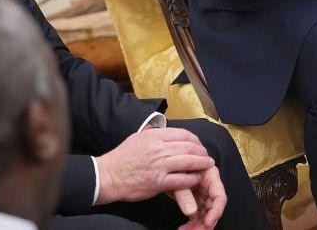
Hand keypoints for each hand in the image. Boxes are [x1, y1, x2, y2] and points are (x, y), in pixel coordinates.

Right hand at [95, 128, 213, 205]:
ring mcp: (159, 166)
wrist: (108, 176)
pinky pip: (181, 180)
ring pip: (188, 162)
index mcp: (154, 136)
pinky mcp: (158, 182)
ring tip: (207, 165)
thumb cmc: (122, 158)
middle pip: (188, 147)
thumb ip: (154, 135)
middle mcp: (158, 149)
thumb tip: (168, 133)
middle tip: (207, 155)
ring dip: (201, 164)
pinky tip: (197, 179)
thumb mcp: (138, 138)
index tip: (199, 144)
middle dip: (202, 151)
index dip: (195, 139)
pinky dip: (192, 179)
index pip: (182, 134)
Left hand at [171, 164, 226, 228]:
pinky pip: (198, 215)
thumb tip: (191, 212)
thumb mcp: (178, 177)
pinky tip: (184, 228)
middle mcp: (209, 186)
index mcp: (210, 176)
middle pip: (213, 209)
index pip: (219, 196)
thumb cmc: (174, 165)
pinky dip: (192, 224)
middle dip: (205, 223)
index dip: (216, 211)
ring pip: (205, 214)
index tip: (208, 223)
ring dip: (198, 226)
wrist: (165, 163)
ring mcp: (203, 194)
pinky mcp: (196, 200)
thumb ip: (185, 194)